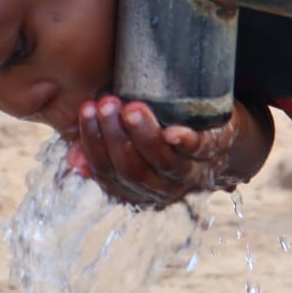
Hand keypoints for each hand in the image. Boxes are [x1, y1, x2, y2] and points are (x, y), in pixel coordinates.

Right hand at [67, 96, 238, 207]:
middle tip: (106, 104)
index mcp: (137, 188)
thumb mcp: (130, 141)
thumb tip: (73, 161)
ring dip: (145, 137)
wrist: (218, 134)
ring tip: (131, 108)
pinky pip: (201, 151)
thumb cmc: (162, 131)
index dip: (93, 144)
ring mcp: (191, 172)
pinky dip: (187, 142)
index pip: (108, 173)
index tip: (86, 109)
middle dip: (116, 138)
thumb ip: (101, 149)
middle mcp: (163, 187)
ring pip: (165, 163)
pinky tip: (174, 131)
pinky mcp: (215, 151)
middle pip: (133, 171)